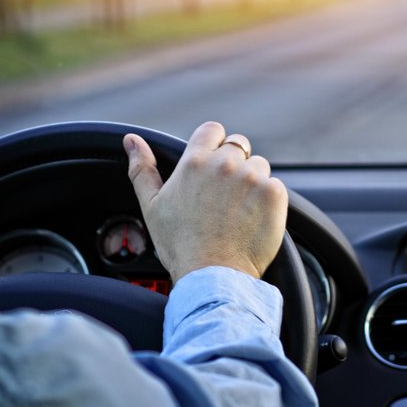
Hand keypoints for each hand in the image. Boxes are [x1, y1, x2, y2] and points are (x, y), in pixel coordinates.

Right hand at [123, 122, 287, 281]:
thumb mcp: (152, 206)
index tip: (213, 165)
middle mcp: (224, 164)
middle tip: (225, 197)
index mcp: (194, 161)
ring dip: (253, 182)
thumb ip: (142, 169)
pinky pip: (276, 187)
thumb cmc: (180, 245)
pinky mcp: (274, 194)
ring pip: (259, 166)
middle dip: (235, 165)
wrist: (212, 275)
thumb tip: (131, 140)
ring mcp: (252, 177)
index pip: (213, 130)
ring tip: (239, 212)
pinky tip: (254, 220)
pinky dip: (269, 201)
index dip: (215, 144)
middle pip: (239, 146)